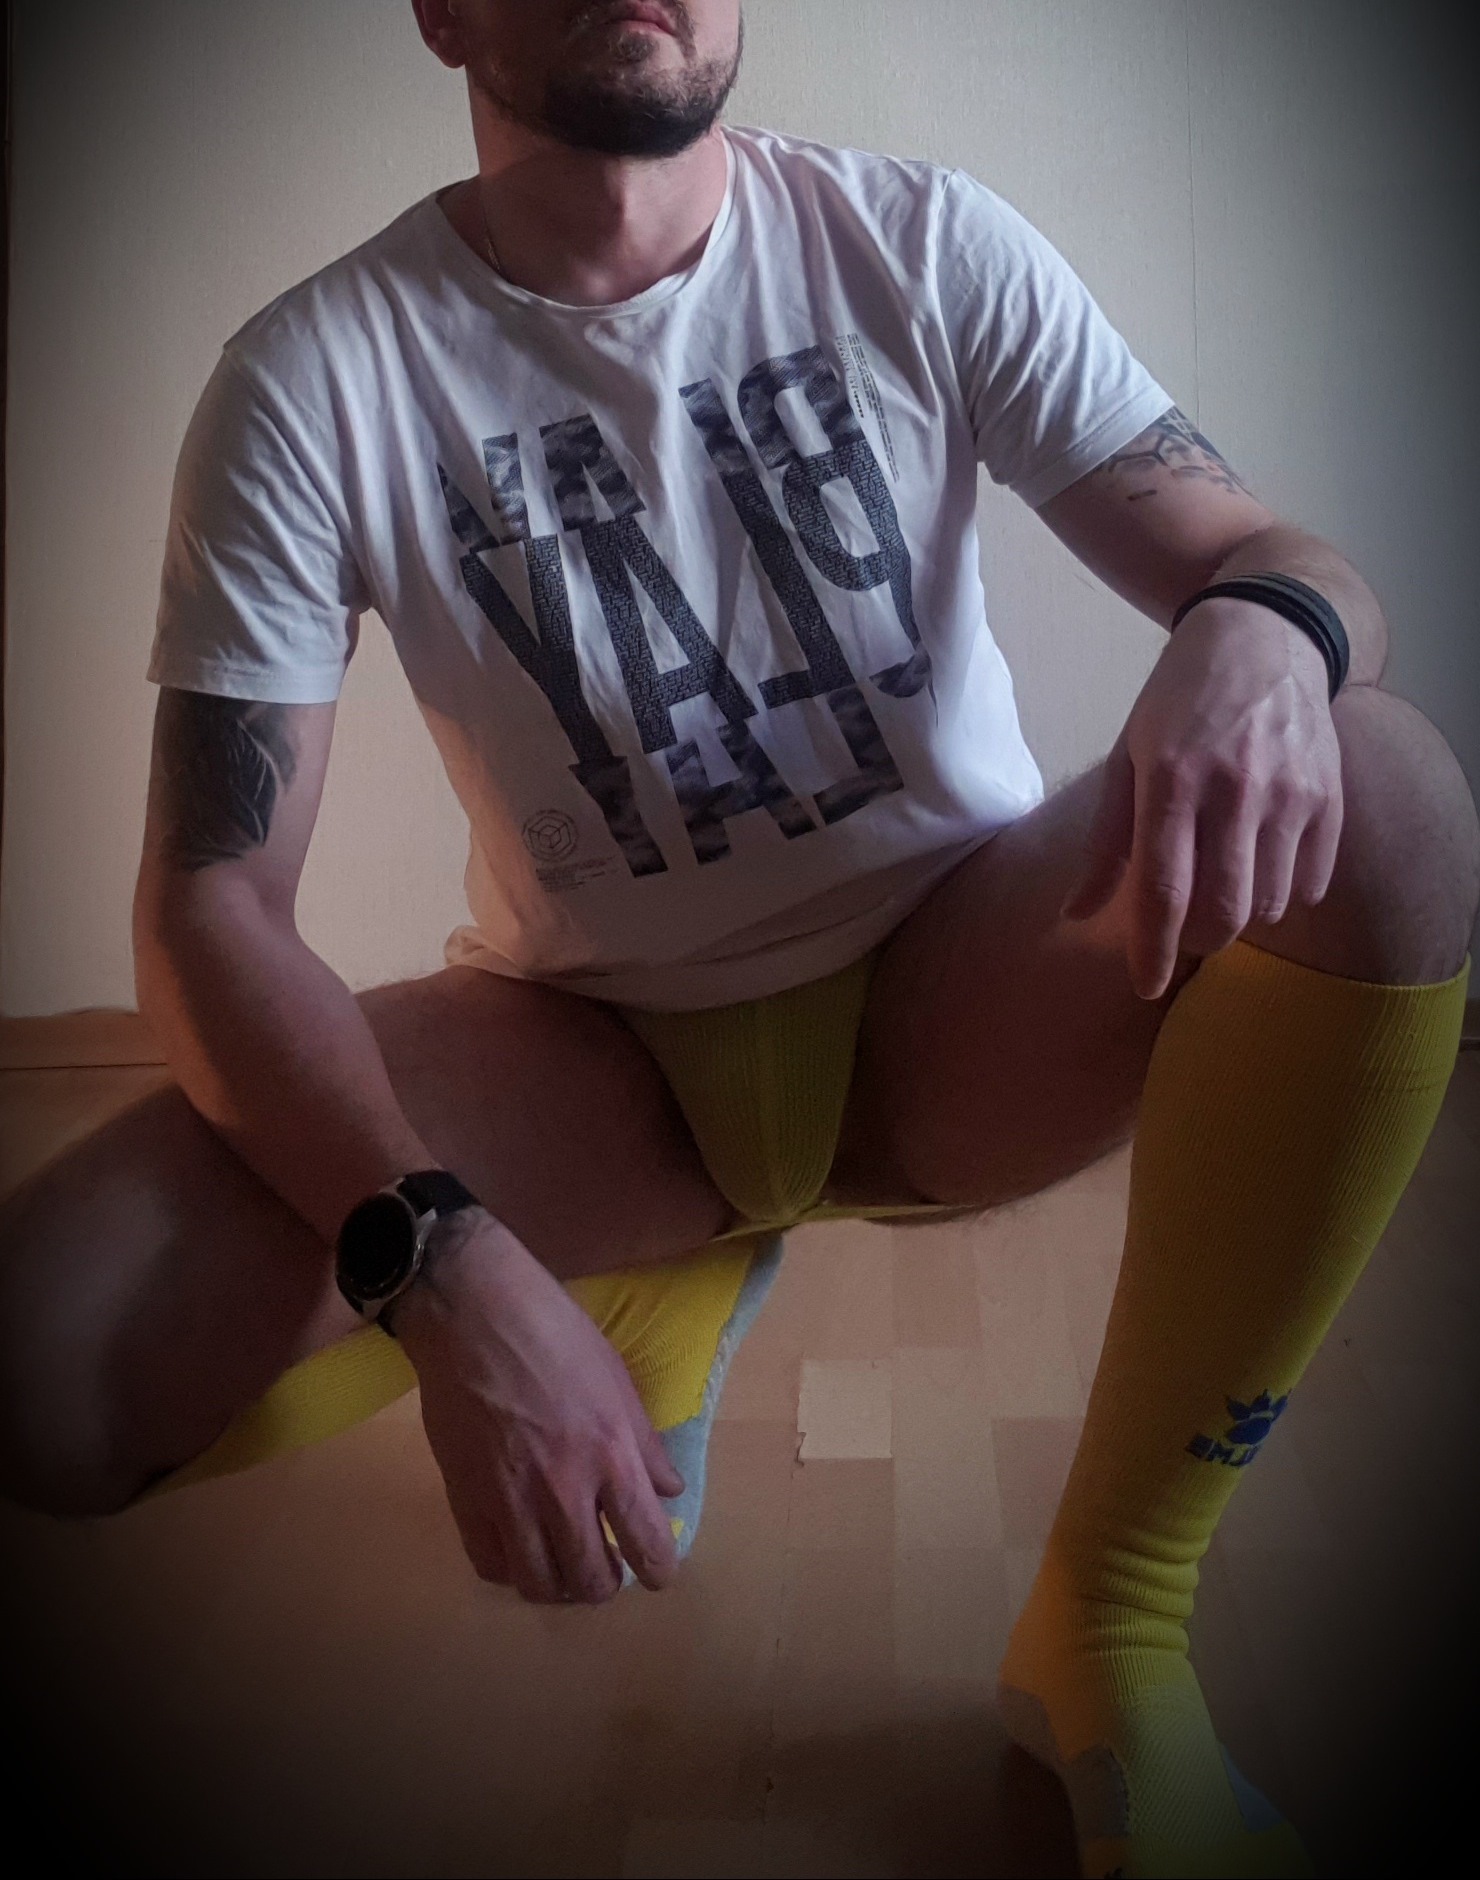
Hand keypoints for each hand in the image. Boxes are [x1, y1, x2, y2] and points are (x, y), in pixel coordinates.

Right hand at [392, 1210, 683, 1603]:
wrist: (472, 1314)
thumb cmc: (554, 1332)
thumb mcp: (616, 1379)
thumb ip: (643, 1444)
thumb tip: (668, 1491)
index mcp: (610, 1455)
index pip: (647, 1541)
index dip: (659, 1569)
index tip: (658, 1572)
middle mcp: (563, 1490)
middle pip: (592, 1579)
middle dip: (607, 1583)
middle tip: (608, 1567)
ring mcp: (509, 1500)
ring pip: (540, 1585)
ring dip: (560, 1586)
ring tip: (565, 1567)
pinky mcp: (465, 1499)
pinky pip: (491, 1565)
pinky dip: (511, 1569)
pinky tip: (520, 1549)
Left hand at [1064, 598, 1342, 997]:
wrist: (1267, 635)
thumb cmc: (1180, 701)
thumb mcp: (1128, 756)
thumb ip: (1106, 842)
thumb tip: (1077, 914)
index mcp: (1172, 780)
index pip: (1163, 890)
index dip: (1153, 949)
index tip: (1145, 985)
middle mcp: (1235, 789)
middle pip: (1224, 910)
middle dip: (1200, 941)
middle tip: (1186, 934)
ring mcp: (1290, 793)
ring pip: (1269, 903)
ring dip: (1241, 916)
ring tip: (1223, 885)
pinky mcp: (1330, 796)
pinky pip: (1311, 882)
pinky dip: (1284, 894)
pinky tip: (1263, 866)